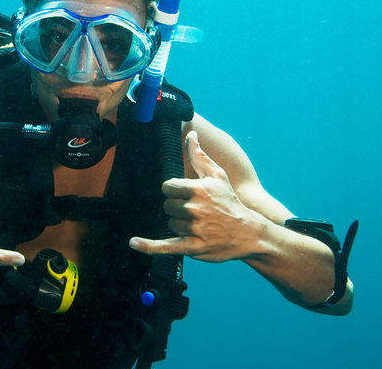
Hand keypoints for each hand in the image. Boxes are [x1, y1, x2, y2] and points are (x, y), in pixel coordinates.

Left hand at [129, 131, 263, 261]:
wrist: (248, 233)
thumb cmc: (229, 201)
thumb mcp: (217, 175)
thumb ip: (199, 155)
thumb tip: (191, 133)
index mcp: (197, 189)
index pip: (167, 187)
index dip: (174, 191)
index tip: (185, 195)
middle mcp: (194, 209)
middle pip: (167, 206)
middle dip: (177, 208)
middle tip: (196, 212)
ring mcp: (193, 229)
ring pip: (170, 223)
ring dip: (180, 224)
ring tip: (199, 225)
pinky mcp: (192, 247)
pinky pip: (164, 245)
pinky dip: (148, 246)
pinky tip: (134, 243)